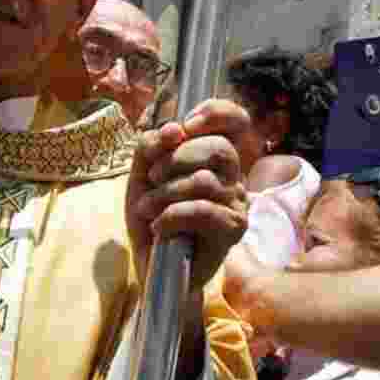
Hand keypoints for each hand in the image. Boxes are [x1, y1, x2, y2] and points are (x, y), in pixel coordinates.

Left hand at [126, 99, 248, 294]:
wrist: (153, 266)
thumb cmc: (152, 217)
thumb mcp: (142, 175)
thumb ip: (151, 146)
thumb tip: (173, 130)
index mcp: (215, 157)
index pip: (236, 120)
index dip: (215, 112)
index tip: (184, 126)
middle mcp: (235, 177)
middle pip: (218, 148)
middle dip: (176, 158)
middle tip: (153, 176)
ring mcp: (238, 203)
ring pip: (204, 181)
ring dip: (164, 193)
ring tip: (147, 209)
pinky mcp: (233, 230)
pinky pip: (203, 211)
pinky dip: (171, 216)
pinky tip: (158, 228)